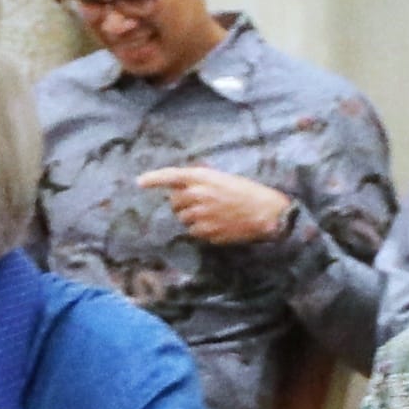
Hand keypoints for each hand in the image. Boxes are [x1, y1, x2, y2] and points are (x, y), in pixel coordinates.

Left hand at [134, 164, 293, 246]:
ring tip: (215, 214)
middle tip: (203, 203)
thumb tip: (182, 188)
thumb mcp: (224, 179)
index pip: (171, 176)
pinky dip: (202, 230)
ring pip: (183, 219)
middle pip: (174, 202)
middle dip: (183, 204)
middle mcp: (197, 194)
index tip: (140, 182)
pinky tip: (219, 224)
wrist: (268, 213)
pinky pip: (194, 232)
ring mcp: (200, 214)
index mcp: (203, 177)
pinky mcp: (206, 232)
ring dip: (193, 218)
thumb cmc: (248, 193)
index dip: (154, 179)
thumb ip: (202, 182)